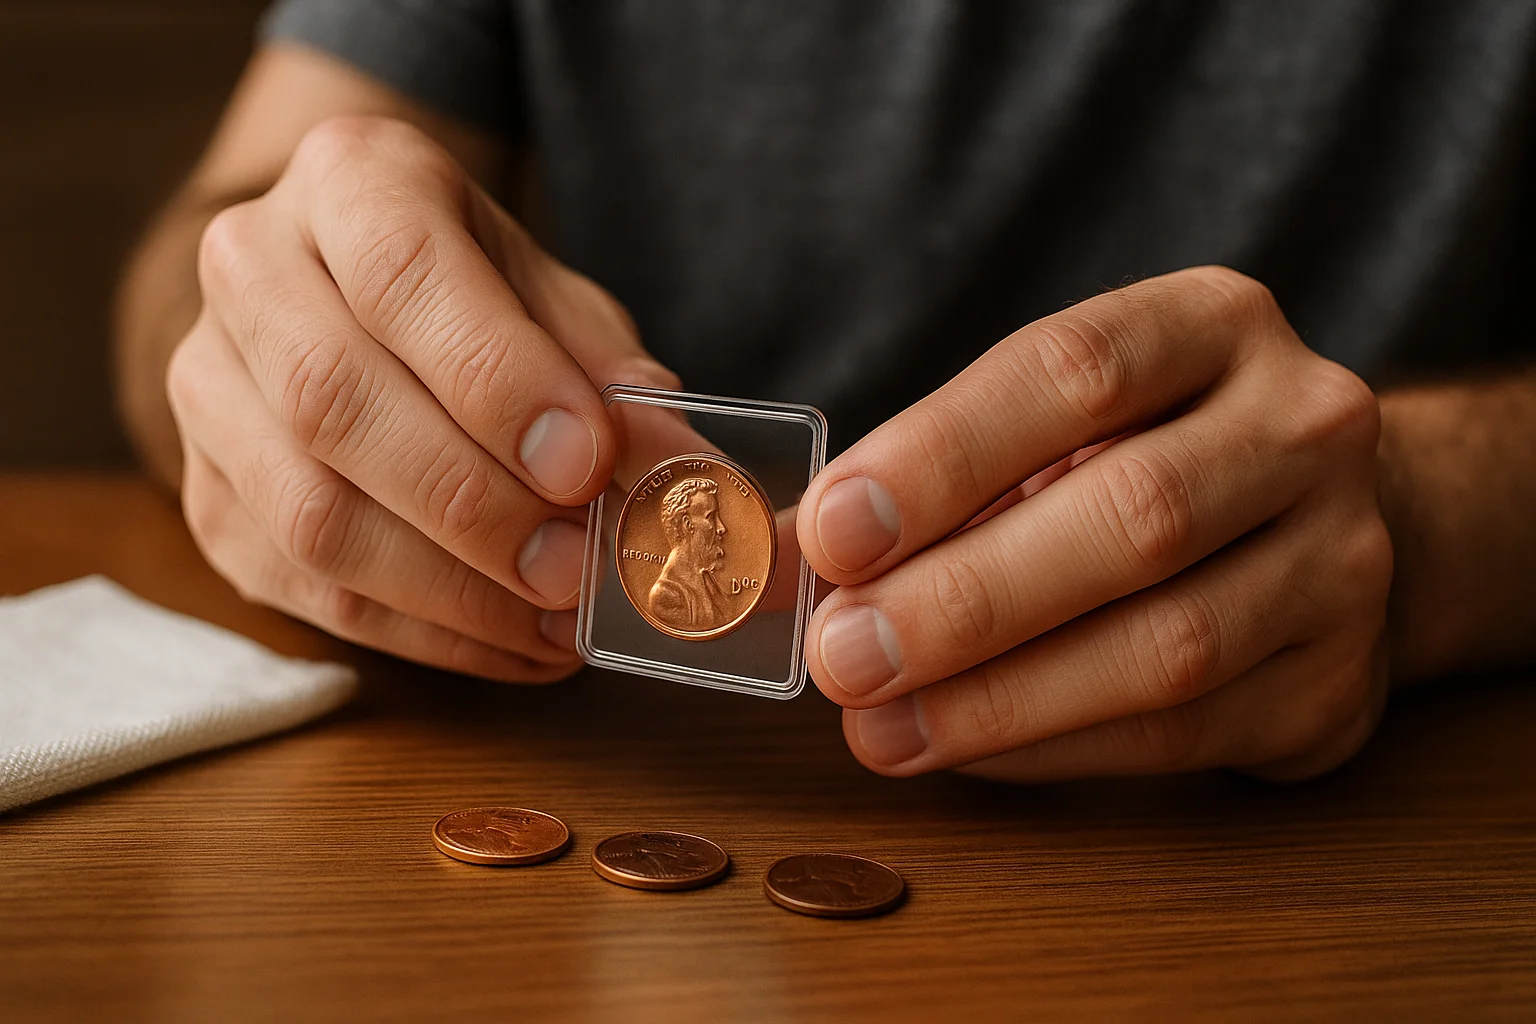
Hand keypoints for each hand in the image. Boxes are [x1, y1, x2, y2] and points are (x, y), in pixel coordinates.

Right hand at [167, 116, 679, 681]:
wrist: (352, 297)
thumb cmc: (473, 293)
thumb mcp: (550, 297)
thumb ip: (604, 371)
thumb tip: (674, 466)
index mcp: (348, 182)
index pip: (404, 274)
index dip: (497, 379)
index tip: (584, 461)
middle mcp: (249, 272)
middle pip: (335, 401)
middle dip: (474, 503)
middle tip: (577, 564)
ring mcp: (208, 391)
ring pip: (312, 515)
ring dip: (453, 590)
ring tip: (560, 621)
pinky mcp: (211, 499)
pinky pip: (311, 591)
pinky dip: (427, 634)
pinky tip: (516, 643)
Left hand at [797, 267, 1392, 781]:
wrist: (1308, 526)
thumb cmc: (1134, 458)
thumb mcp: (1045, 427)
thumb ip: (926, 479)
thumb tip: (774, 556)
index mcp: (1213, 325)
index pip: (1074, 370)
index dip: (943, 454)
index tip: (830, 530)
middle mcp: (1304, 426)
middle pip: (1135, 515)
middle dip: (967, 596)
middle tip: (840, 654)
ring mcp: (1344, 559)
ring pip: (1171, 643)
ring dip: (1000, 696)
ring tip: (877, 724)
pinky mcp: (1339, 682)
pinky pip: (1184, 734)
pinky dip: (1052, 748)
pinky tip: (960, 748)